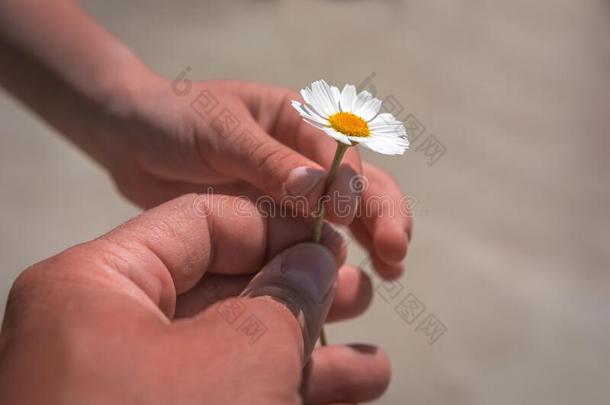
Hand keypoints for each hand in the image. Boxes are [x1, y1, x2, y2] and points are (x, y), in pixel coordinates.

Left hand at [0, 194, 389, 403]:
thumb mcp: (240, 353)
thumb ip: (284, 298)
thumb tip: (313, 264)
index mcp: (96, 287)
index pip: (199, 224)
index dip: (275, 228)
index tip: (331, 242)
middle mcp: (104, 334)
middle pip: (224, 292)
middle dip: (302, 298)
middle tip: (361, 296)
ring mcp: (128, 390)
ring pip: (233, 355)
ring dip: (309, 360)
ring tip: (371, 366)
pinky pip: (228, 396)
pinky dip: (286, 395)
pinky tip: (349, 396)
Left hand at [82, 77, 411, 278]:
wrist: (134, 137)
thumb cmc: (176, 117)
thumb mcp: (221, 132)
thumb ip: (269, 161)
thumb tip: (321, 189)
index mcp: (301, 119)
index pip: (342, 153)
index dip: (350, 186)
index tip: (345, 218)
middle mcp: (307, 155)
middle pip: (363, 183)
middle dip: (383, 215)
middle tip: (395, 252)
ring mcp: (295, 190)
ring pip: (349, 214)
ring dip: (372, 239)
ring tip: (390, 272)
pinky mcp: (277, 220)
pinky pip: (313, 239)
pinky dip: (333, 257)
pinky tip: (349, 279)